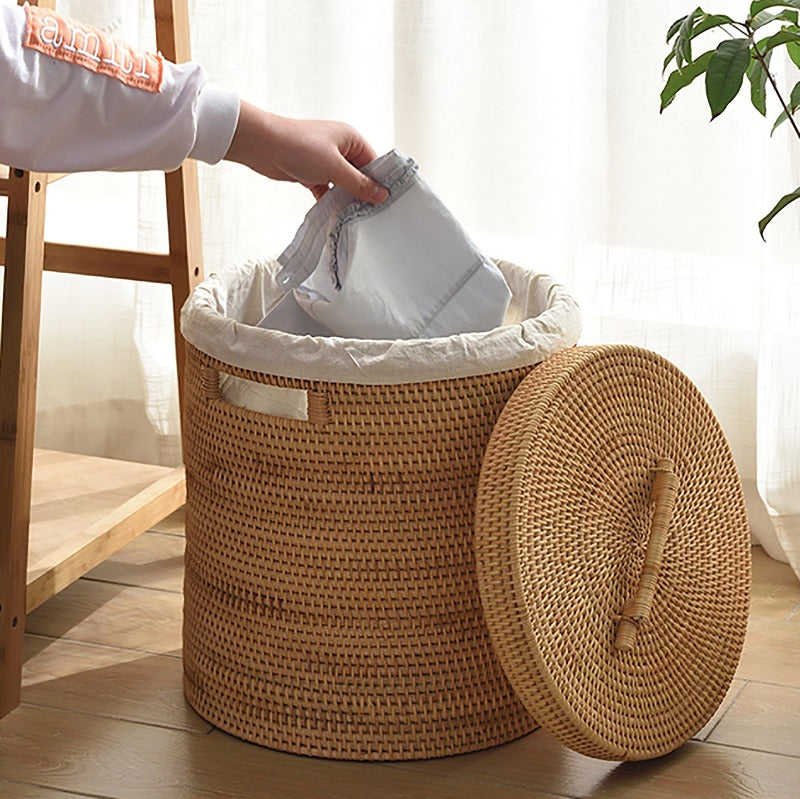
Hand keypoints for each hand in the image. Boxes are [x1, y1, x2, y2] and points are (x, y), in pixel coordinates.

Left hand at [224, 101, 387, 202]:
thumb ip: (359, 183)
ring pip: (343, 184)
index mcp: (350, 138)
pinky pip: (327, 189)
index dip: (380, 182)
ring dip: (345, 198)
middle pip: (359, 175)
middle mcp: (340, 148)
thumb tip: (381, 194)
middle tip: (372, 214)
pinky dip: (330, 201)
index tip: (386, 203)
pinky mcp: (311, 172)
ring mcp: (325, 160)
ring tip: (354, 218)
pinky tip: (335, 215)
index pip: (373, 163)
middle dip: (362, 193)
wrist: (262, 145)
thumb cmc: (299, 146)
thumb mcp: (335, 167)